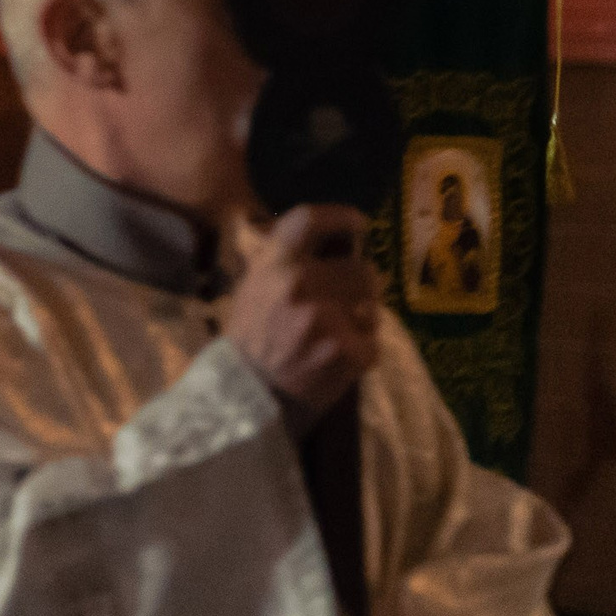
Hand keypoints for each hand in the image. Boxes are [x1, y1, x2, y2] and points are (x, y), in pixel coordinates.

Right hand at [225, 205, 380, 419]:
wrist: (244, 398)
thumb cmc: (247, 343)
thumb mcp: (253, 292)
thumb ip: (284, 267)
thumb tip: (326, 249)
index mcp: (273, 267)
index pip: (309, 221)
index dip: (339, 217)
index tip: (358, 224)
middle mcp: (301, 285)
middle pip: (359, 268)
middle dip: (359, 285)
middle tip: (348, 302)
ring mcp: (328, 318)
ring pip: (371, 305)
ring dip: (361, 318)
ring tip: (335, 337)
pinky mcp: (348, 349)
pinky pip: (371, 341)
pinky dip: (359, 351)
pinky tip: (336, 361)